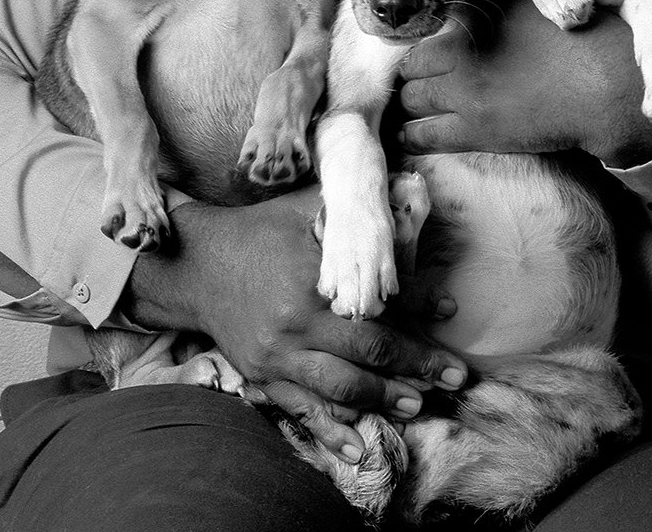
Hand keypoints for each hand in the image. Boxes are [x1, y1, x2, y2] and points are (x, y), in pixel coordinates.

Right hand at [126, 188, 466, 461]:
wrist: (197, 263)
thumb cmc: (262, 229)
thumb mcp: (308, 209)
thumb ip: (355, 216)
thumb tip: (410, 201)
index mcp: (312, 286)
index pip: (378, 309)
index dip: (419, 312)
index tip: (450, 316)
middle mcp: (295, 328)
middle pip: (367, 356)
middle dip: (416, 368)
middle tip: (453, 378)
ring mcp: (277, 358)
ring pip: (339, 390)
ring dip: (383, 400)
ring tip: (418, 404)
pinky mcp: (262, 377)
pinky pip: (302, 411)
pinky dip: (331, 431)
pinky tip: (357, 450)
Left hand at [398, 0, 651, 166]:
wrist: (605, 87)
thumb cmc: (586, 40)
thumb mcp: (539, 5)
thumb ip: (503, 0)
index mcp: (480, 17)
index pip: (433, 21)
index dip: (430, 35)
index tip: (430, 45)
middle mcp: (464, 52)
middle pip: (413, 61)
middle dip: (414, 69)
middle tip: (420, 77)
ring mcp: (465, 93)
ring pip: (411, 98)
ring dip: (411, 100)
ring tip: (414, 105)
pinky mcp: (474, 130)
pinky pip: (424, 135)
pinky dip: (412, 135)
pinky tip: (408, 136)